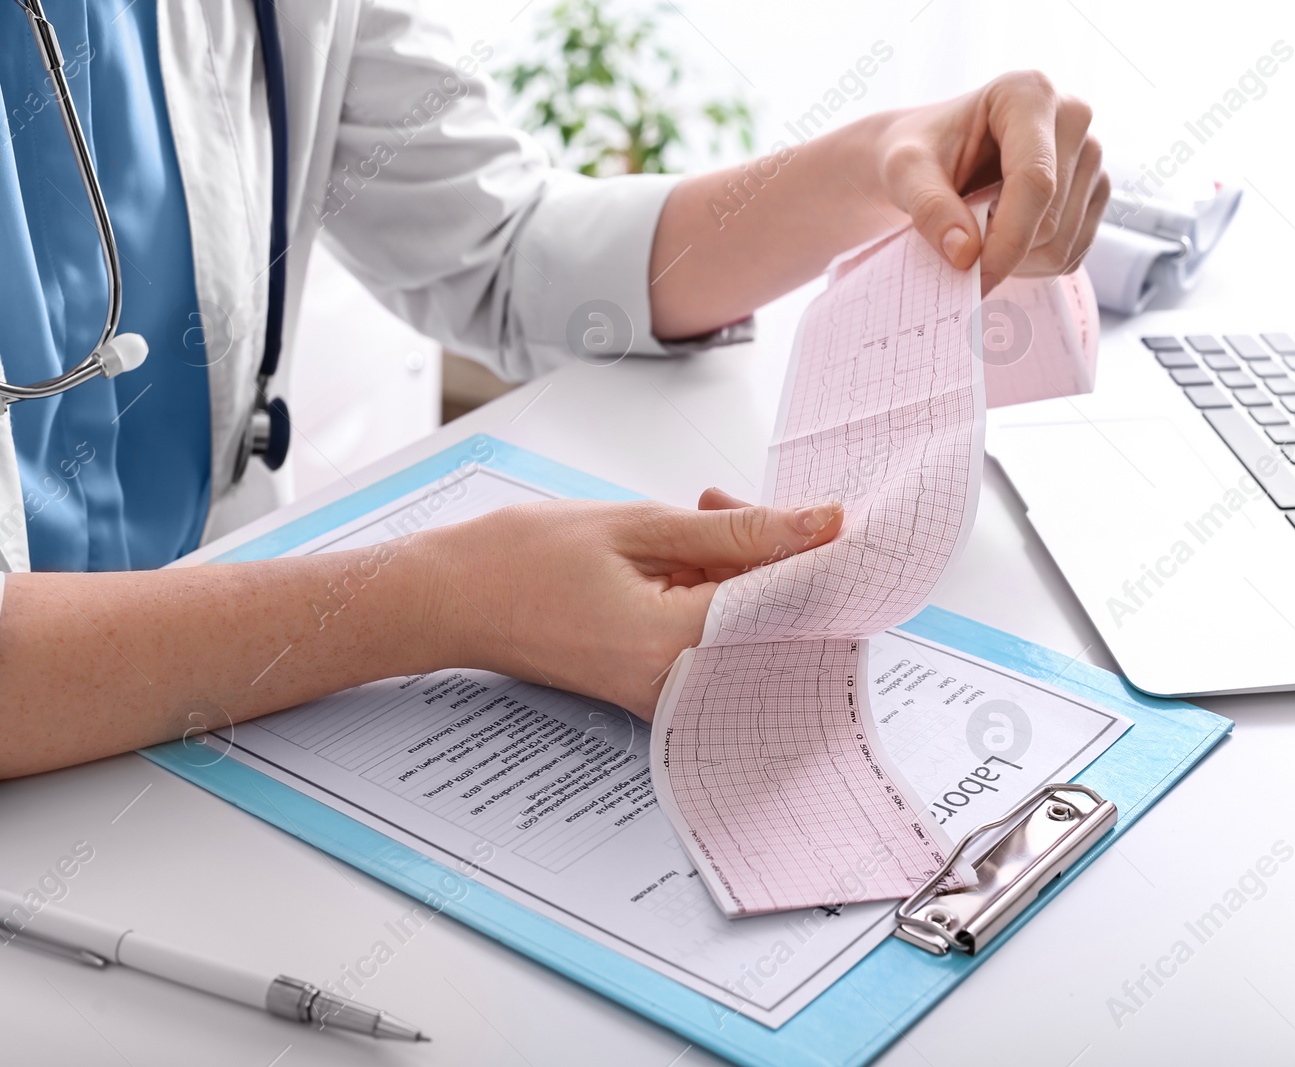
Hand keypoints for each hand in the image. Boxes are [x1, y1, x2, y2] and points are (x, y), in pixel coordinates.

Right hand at [423, 491, 841, 717]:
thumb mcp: (640, 525)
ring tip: (692, 520)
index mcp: (674, 644)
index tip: (833, 518)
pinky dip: (711, 590)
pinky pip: (712, 636)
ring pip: (744, 624)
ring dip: (736, 568)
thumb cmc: (520, 560)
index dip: (816, 555)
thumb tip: (818, 524)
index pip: (787, 603)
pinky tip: (681, 553)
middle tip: (722, 505)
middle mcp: (676, 684)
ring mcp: (665, 693)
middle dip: (768, 554)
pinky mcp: (655, 686)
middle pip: (771, 618)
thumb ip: (737, 531)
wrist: (450, 598)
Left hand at [874, 71, 1109, 293]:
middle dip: (1004, 248)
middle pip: (1052, 218)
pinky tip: (1004, 237)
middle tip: (962, 241)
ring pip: (1065, 242)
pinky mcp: (1094, 193)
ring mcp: (1092, 156)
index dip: (1008, 238)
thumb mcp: (904, 170)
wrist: (934, 152)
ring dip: (1017, 260)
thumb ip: (929, 207)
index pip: (1035, 180)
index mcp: (1030, 94)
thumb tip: (965, 254)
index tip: (974, 276)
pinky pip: (1071, 254)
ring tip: (981, 232)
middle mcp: (1074, 117)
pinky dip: (1033, 264)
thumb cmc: (921, 150)